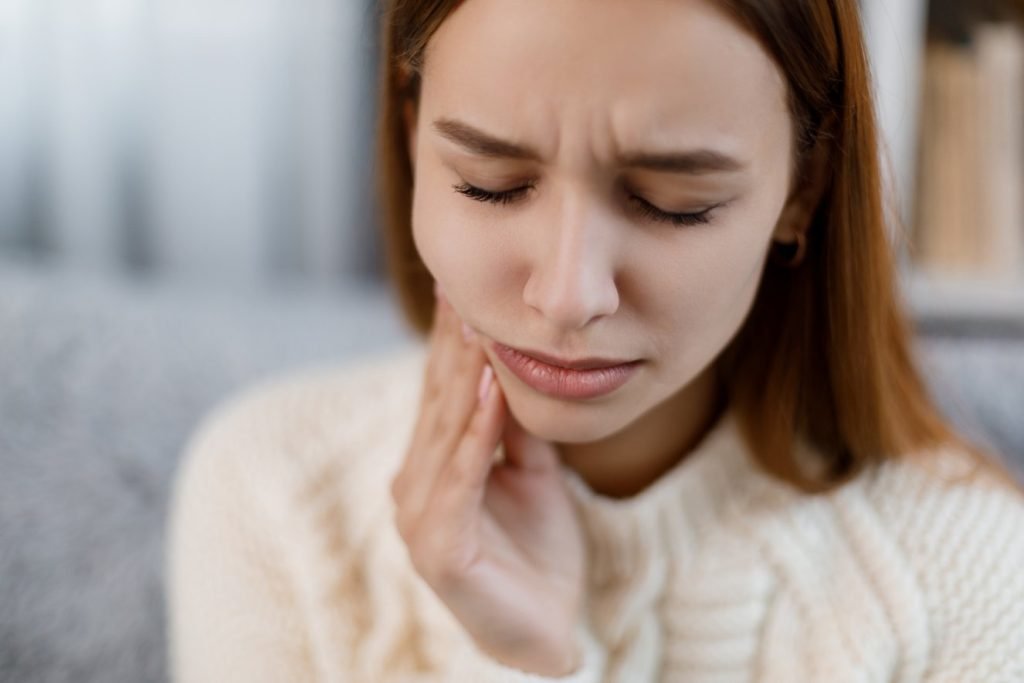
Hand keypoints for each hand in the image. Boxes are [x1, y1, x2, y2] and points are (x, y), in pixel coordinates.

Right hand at [390, 284, 587, 676]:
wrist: (545, 631)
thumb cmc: (535, 554)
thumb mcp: (533, 475)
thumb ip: (518, 427)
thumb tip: (517, 366)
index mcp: (432, 466)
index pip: (442, 392)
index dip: (448, 340)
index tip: (459, 288)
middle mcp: (415, 484)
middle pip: (439, 401)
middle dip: (452, 343)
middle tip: (461, 285)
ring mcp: (420, 515)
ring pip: (447, 430)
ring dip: (464, 375)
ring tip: (477, 323)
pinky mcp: (440, 545)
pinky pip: (463, 477)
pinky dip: (478, 432)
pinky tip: (493, 391)